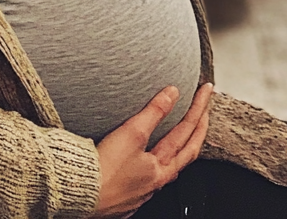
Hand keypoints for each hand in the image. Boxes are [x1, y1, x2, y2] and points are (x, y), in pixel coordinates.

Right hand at [93, 83, 212, 216]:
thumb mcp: (132, 134)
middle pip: (187, 153)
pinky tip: (150, 160)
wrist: (80, 193)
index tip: (206, 90)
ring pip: (169, 167)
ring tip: (183, 135)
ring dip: (180, 147)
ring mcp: (142, 191)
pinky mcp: (127, 195)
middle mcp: (156, 182)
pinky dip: (158, 162)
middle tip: (205, 109)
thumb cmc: (104, 169)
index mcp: (161, 168)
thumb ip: (154, 112)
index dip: (198, 108)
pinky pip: (151, 177)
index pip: (187, 132)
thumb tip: (173, 93)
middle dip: (199, 128)